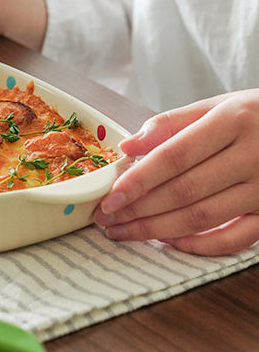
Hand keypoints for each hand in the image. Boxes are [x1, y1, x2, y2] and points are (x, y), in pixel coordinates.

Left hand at [94, 89, 258, 255]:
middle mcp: (253, 155)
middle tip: (107, 220)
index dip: (138, 181)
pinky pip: (237, 239)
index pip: (175, 157)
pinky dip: (200, 245)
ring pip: (203, 217)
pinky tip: (168, 242)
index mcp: (233, 121)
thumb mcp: (216, 106)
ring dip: (157, 229)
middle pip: (184, 191)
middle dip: (138, 210)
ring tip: (124, 232)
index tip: (109, 198)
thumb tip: (128, 147)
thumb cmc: (253, 116)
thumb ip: (170, 123)